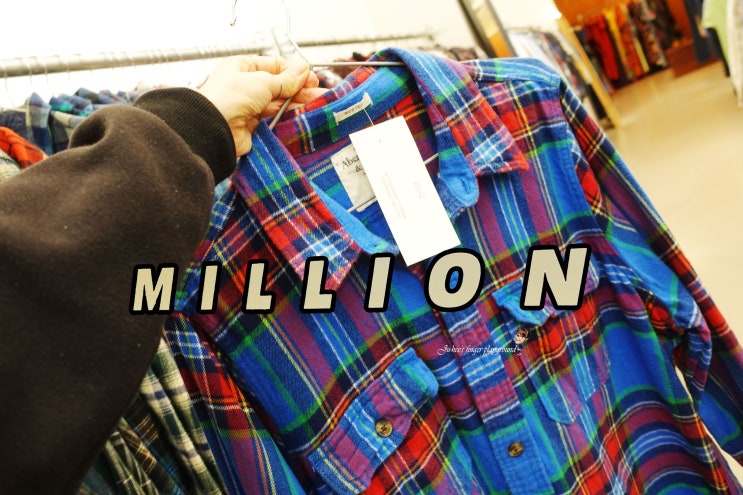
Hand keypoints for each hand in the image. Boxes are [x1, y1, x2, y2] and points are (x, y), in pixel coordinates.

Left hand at [198, 55, 326, 155]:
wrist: (213, 129)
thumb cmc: (228, 98)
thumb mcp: (262, 82)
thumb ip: (285, 79)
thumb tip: (302, 70)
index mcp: (242, 68)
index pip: (274, 66)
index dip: (294, 72)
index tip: (311, 78)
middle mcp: (245, 86)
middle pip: (278, 86)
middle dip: (299, 90)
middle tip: (318, 94)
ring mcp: (249, 106)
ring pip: (278, 104)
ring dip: (297, 105)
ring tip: (316, 106)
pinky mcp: (253, 126)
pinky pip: (274, 120)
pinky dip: (288, 119)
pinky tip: (301, 118)